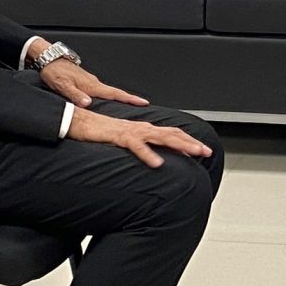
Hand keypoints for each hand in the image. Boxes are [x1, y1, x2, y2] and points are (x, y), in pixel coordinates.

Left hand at [39, 56, 148, 111]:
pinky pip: (100, 90)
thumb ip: (75, 95)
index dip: (129, 98)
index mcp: (90, 85)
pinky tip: (107, 100)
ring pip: (108, 91)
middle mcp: (93, 82)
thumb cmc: (54, 71)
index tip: (143, 102)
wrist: (49, 58)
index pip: (114, 93)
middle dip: (129, 98)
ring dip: (119, 97)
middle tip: (142, 104)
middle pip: (115, 92)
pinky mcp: (85, 81)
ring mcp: (90, 81)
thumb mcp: (62, 85)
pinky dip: (108, 95)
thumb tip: (88, 104)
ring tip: (128, 105)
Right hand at [69, 106, 215, 168]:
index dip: (188, 140)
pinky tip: (158, 164)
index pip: (171, 134)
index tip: (202, 150)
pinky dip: (148, 154)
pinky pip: (136, 146)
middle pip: (171, 134)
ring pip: (160, 137)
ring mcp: (131, 131)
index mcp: (142, 130)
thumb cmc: (97, 132)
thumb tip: (151, 157)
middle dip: (191, 143)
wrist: (77, 121)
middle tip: (207, 152)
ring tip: (194, 153)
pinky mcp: (118, 136)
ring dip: (179, 145)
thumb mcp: (122, 141)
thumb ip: (138, 147)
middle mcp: (141, 128)